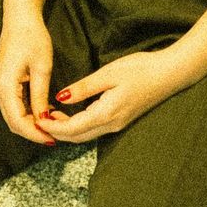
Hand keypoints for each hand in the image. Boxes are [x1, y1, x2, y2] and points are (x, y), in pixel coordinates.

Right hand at [0, 6, 57, 144]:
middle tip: (55, 137)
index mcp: (4, 86)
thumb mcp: (42, 67)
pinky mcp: (3, 84)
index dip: (35, 133)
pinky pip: (14, 106)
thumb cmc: (32, 37)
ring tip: (53, 126)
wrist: (20, 18)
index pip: (18, 121)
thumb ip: (41, 96)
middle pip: (13, 122)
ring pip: (13, 116)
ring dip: (31, 124)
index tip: (53, 139)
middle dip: (33, 132)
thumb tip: (44, 120)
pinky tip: (45, 113)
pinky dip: (28, 114)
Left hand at [39, 46, 189, 143]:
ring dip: (66, 129)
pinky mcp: (121, 119)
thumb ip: (83, 88)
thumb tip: (60, 98)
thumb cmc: (141, 69)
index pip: (72, 129)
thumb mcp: (108, 73)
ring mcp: (117, 124)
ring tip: (50, 114)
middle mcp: (111, 125)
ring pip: (85, 134)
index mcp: (106, 114)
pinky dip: (78, 125)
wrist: (170, 73)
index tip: (36, 119)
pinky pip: (94, 128)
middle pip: (77, 137)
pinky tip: (70, 112)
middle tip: (37, 119)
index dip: (52, 126)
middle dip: (55, 131)